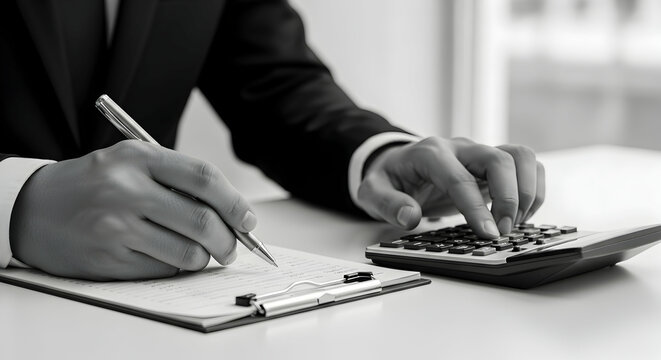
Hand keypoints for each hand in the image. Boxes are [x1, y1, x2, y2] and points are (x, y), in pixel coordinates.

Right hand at [9, 140, 255, 279]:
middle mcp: (127, 189)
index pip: (204, 178)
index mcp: (139, 157)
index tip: (249, 220)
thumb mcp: (132, 161)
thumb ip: (179, 179)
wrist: (34, 208)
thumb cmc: (95, 183)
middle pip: (202, 220)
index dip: (236, 202)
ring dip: (203, 258)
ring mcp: (116, 226)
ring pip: (187, 252)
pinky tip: (163, 256)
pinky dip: (175, 267)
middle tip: (232, 247)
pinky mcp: (108, 258)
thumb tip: (232, 213)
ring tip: (198, 252)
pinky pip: (162, 270)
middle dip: (229, 240)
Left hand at [355, 137, 544, 237]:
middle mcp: (460, 148)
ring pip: (521, 156)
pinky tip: (519, 215)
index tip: (489, 234)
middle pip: (500, 159)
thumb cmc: (388, 179)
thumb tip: (410, 218)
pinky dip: (532, 190)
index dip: (476, 207)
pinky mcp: (493, 164)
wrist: (397, 164)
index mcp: (430, 154)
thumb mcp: (372, 192)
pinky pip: (526, 166)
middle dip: (509, 198)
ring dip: (527, 191)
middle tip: (503, 232)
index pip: (459, 178)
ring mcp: (479, 153)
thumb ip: (388, 204)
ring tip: (514, 223)